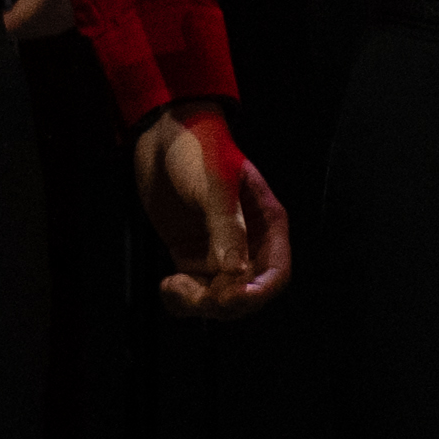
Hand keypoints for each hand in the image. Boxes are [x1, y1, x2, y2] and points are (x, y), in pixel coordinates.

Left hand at [139, 110, 293, 318]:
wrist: (163, 135)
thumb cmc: (199, 151)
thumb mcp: (216, 187)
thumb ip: (227, 230)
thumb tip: (235, 275)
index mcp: (266, 224)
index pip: (275, 274)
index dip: (256, 293)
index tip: (228, 298)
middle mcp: (247, 242)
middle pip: (246, 293)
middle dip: (221, 302)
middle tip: (189, 292)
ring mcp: (218, 249)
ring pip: (218, 296)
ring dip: (196, 303)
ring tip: (171, 286)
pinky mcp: (191, 253)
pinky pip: (194, 289)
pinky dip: (181, 298)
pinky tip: (167, 285)